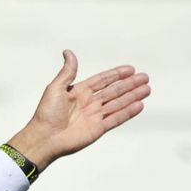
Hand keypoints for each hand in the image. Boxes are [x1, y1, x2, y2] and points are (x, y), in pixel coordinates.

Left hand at [8, 49, 149, 170]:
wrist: (44, 138)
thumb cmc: (46, 114)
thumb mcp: (56, 88)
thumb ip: (67, 71)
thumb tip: (68, 52)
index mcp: (79, 92)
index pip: (102, 80)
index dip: (116, 74)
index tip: (131, 69)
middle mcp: (89, 103)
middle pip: (114, 91)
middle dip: (130, 84)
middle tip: (145, 77)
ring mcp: (94, 117)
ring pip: (118, 103)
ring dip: (133, 96)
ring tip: (147, 89)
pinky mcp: (98, 129)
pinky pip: (116, 119)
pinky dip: (128, 112)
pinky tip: (140, 105)